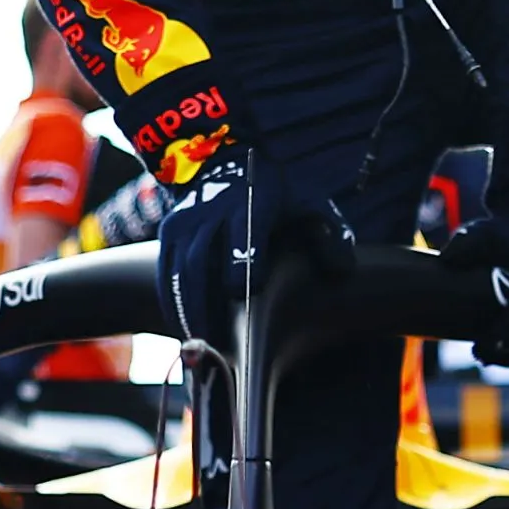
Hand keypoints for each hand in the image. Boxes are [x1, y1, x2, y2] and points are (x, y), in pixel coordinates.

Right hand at [153, 148, 351, 344]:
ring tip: (202, 344)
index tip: (244, 295)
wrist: (225, 163)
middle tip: (220, 343)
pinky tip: (185, 328)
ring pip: (181, 271)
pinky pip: (166, 272)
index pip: (245, 236)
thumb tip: (342, 271)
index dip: (243, 265)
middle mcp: (213, 210)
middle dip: (208, 304)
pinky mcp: (169, 232)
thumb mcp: (308, 201)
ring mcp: (187, 221)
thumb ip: (331, 234)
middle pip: (203, 261)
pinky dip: (172, 303)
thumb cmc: (276, 194)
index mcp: (253, 201)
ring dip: (189, 310)